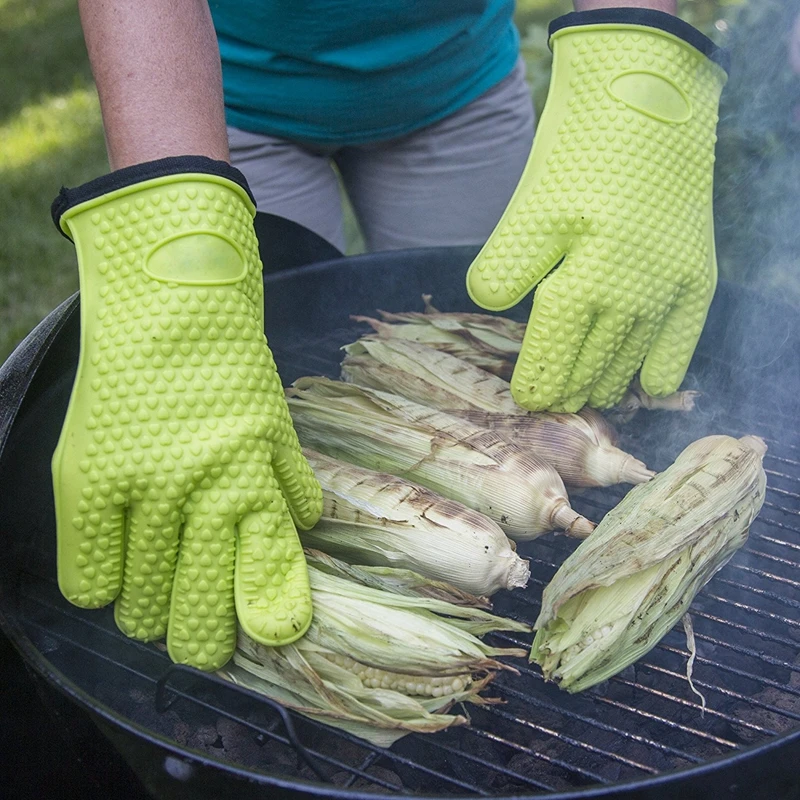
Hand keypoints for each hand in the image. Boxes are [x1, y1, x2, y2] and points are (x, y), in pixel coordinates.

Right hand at [52, 157, 321, 669]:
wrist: (166, 312)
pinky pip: (87, 578)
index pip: (266, 574)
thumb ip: (289, 487)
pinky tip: (117, 568)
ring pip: (141, 606)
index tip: (270, 636)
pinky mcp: (85, 483)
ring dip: (151, 615)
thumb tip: (302, 538)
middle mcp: (201, 494)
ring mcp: (139, 492)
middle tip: (200, 638)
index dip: (269, 617)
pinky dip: (103, 587)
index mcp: (254, 480)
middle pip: (197, 610)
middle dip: (201, 638)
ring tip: (157, 600)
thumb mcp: (275, 427)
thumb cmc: (231, 371)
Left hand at [467, 9, 726, 411]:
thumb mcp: (528, 212)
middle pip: (590, 361)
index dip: (537, 379)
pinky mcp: (699, 273)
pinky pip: (684, 334)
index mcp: (581, 288)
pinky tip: (653, 386)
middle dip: (568, 388)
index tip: (525, 403)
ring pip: (631, 355)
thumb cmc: (577, 157)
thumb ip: (507, 266)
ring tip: (592, 398)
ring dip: (608, 380)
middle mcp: (628, 300)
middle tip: (554, 406)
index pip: (552, 351)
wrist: (648, 102)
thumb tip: (488, 304)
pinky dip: (667, 361)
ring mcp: (668, 289)